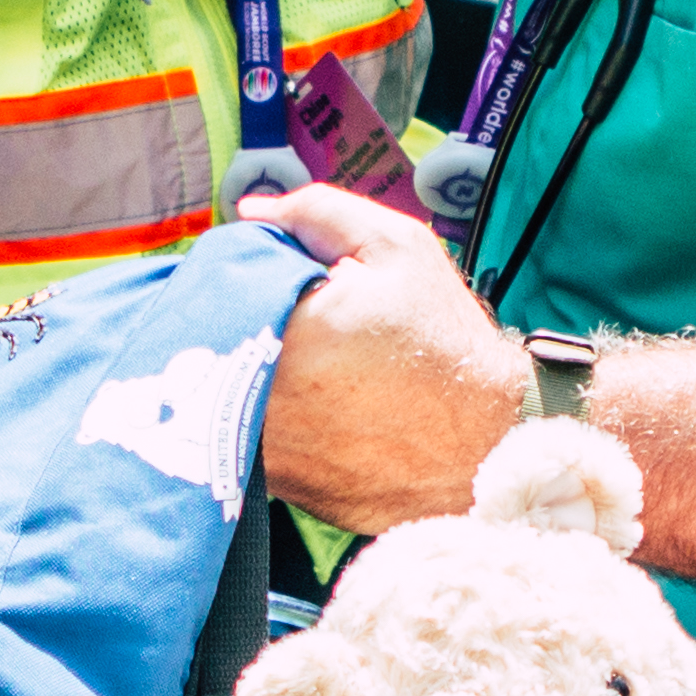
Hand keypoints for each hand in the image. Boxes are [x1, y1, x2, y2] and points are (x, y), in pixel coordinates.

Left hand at [248, 182, 530, 529]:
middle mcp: (258, 395)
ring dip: (240, 370)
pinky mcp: (274, 485)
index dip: (241, 272)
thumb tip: (252, 211)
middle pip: (210, 339)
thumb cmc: (445, 346)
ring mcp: (262, 448)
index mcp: (282, 327)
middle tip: (290, 321)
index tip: (277, 280)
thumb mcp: (397, 249)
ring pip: (219, 391)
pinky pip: (242, 437)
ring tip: (306, 365)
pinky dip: (258, 417)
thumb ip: (317, 213)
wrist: (486, 449)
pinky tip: (311, 407)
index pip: (217, 284)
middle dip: (238, 322)